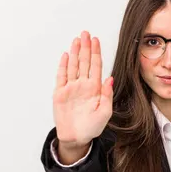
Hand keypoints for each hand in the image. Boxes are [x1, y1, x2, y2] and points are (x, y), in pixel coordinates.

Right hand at [53, 31, 113, 146]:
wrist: (77, 138)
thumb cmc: (92, 127)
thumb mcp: (105, 112)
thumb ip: (107, 94)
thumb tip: (109, 78)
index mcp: (95, 89)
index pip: (96, 66)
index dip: (96, 53)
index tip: (97, 40)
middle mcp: (83, 85)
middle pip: (84, 62)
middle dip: (86, 47)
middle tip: (86, 33)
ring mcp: (71, 88)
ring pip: (73, 66)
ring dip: (74, 53)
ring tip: (77, 40)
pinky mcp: (60, 93)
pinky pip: (61, 76)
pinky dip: (63, 65)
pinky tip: (65, 55)